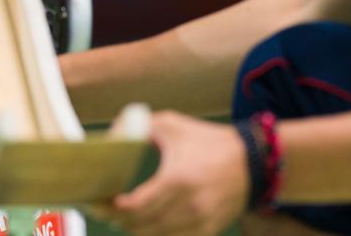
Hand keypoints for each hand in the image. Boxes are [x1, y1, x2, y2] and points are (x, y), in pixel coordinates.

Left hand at [91, 111, 248, 235]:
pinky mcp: (208, 231)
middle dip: (117, 219)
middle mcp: (190, 206)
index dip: (113, 208)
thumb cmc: (206, 140)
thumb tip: (109, 137)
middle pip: (142, 225)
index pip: (137, 206)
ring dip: (134, 228)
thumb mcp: (170, 125)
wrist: (252, 161)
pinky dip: (155, 234)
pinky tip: (142, 223)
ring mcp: (200, 222)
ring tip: (118, 215)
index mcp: (178, 179)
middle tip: (99, 208)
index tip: (98, 201)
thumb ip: (136, 126)